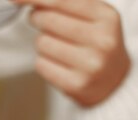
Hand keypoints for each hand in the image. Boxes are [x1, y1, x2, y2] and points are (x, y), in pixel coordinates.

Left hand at [12, 0, 130, 106]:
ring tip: (58, 47)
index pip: (61, 1)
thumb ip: (66, 5)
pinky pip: (40, 64)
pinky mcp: (75, 84)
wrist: (114, 81)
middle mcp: (101, 40)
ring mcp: (89, 64)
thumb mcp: (94, 17)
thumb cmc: (97, 44)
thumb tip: (32, 1)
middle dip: (38, 18)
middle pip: (48, 20)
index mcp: (106, 17)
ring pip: (42, 43)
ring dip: (43, 43)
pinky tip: (59, 64)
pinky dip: (43, 62)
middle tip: (41, 20)